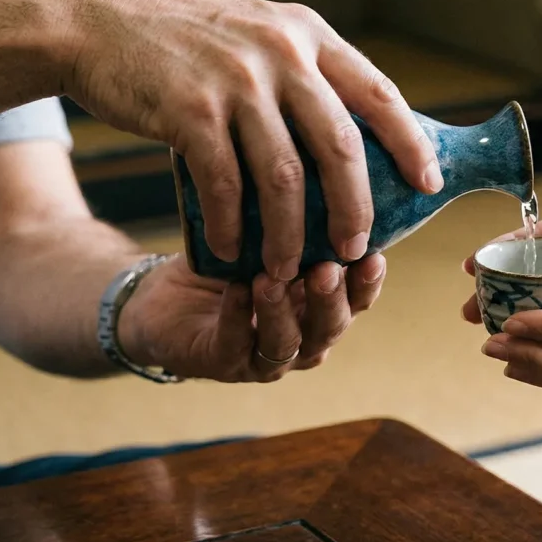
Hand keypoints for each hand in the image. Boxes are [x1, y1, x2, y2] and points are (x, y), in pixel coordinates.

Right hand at [58, 0, 442, 279]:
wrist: (94, 18)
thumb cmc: (183, 35)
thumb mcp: (258, 31)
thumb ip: (302, 70)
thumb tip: (351, 133)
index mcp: (306, 35)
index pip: (378, 94)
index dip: (410, 144)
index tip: (428, 184)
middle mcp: (280, 54)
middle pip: (341, 148)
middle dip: (355, 208)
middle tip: (354, 248)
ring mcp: (236, 83)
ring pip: (284, 178)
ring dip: (291, 234)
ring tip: (288, 269)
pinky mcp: (189, 112)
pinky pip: (225, 186)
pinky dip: (232, 227)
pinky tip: (230, 250)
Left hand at [117, 254, 385, 381]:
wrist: (167, 299)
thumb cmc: (231, 266)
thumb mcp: (271, 243)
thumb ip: (301, 230)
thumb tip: (334, 179)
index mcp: (321, 311)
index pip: (357, 302)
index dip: (368, 284)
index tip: (373, 256)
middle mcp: (302, 340)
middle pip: (328, 328)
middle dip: (330, 299)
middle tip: (327, 268)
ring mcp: (263, 357)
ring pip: (285, 344)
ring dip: (282, 312)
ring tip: (272, 279)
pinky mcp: (221, 362)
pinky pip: (233, 344)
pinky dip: (237, 316)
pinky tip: (236, 289)